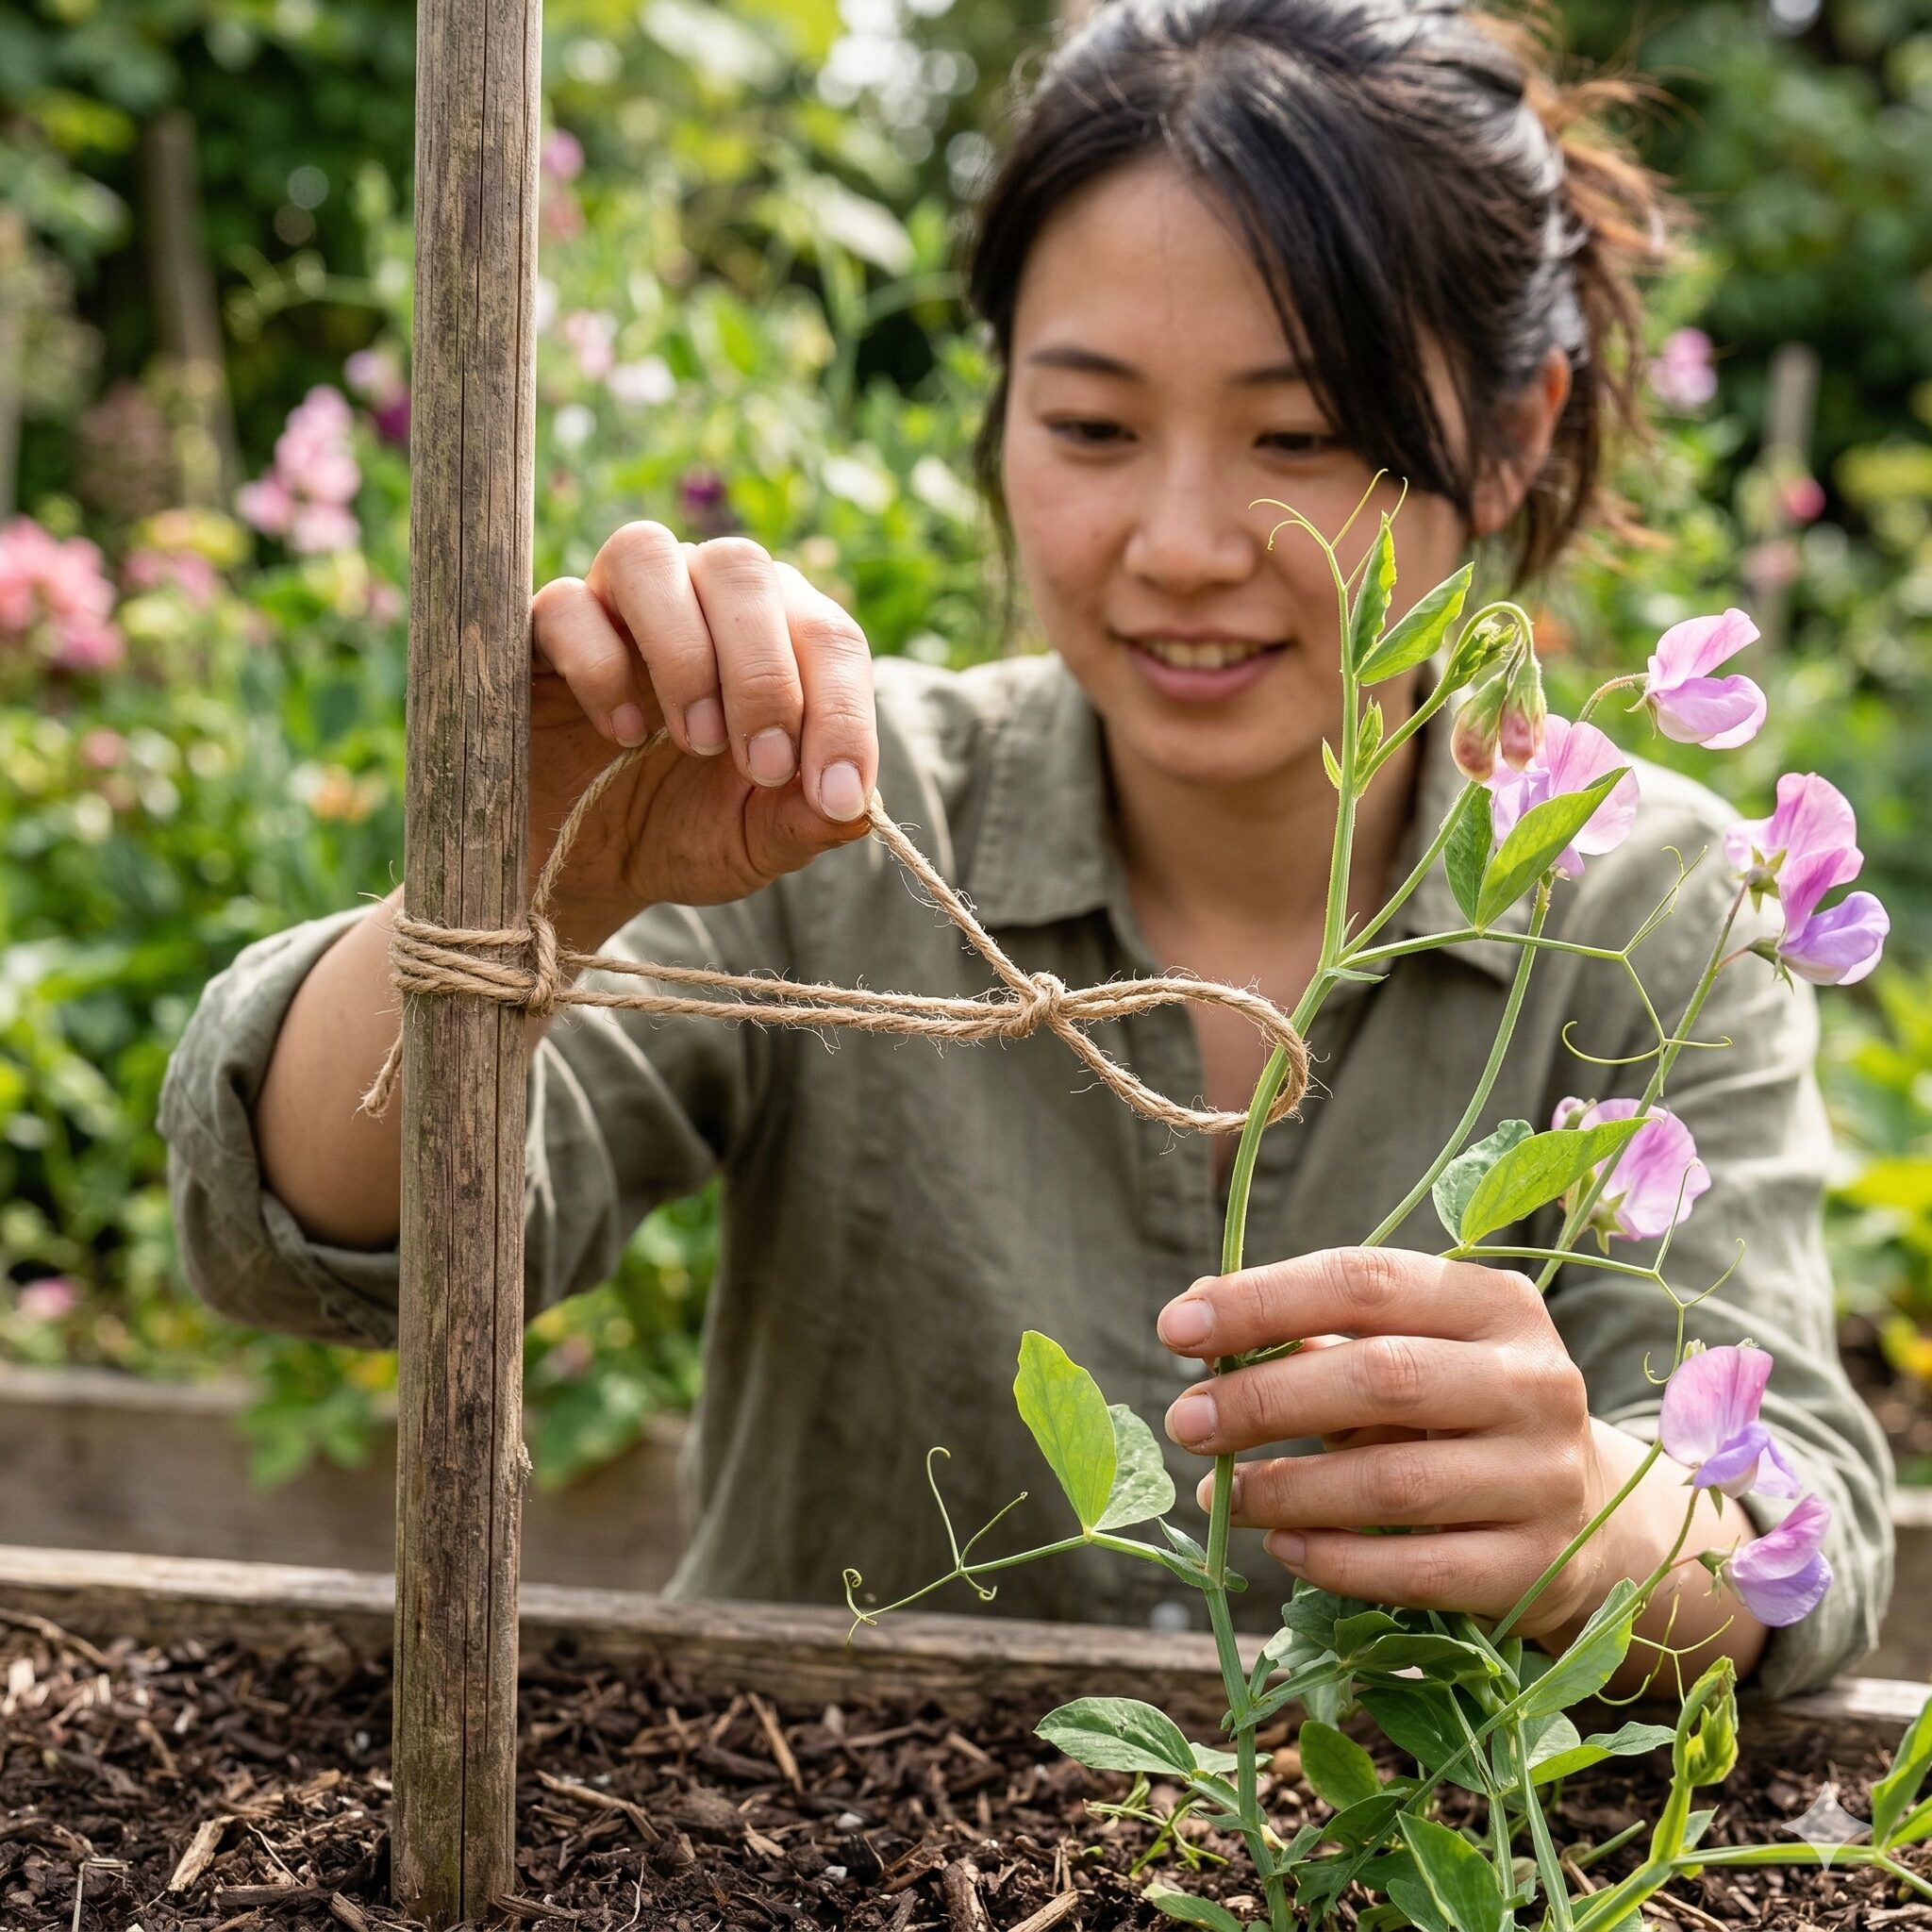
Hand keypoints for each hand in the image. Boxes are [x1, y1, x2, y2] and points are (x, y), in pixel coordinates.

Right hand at [527, 523, 877, 944]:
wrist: (582, 865)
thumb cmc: (683, 833)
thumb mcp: (754, 844)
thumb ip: (805, 823)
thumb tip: (856, 814)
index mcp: (777, 638)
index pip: (828, 636)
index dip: (842, 710)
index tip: (836, 794)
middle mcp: (701, 599)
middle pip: (742, 568)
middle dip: (764, 674)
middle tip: (762, 767)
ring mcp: (617, 604)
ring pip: (648, 553)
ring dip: (684, 651)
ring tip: (697, 740)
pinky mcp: (542, 630)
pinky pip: (566, 605)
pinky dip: (600, 667)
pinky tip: (622, 733)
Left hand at [1156, 1247, 1614, 1636]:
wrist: (1596, 1521)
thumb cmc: (1463, 1415)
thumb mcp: (1412, 1353)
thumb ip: (1317, 1333)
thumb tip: (1195, 1323)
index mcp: (1496, 1303)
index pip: (1365, 1282)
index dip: (1263, 1301)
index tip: (1176, 1330)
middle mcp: (1533, 1381)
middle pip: (1378, 1376)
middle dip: (1263, 1400)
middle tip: (1186, 1422)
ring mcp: (1544, 1478)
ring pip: (1392, 1481)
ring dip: (1285, 1490)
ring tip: (1222, 1495)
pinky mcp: (1538, 1568)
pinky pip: (1417, 1568)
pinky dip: (1335, 1560)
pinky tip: (1282, 1548)